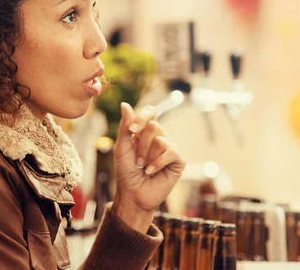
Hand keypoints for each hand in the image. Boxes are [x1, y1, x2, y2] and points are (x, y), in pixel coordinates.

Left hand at [111, 102, 184, 232]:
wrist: (133, 194)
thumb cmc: (126, 171)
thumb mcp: (121, 147)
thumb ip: (125, 126)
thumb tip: (124, 104)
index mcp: (145, 132)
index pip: (150, 112)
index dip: (142, 118)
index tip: (132, 131)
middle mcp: (159, 137)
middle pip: (154, 126)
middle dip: (141, 145)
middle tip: (137, 161)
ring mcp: (169, 149)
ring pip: (161, 140)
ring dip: (147, 157)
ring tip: (143, 168)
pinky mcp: (178, 161)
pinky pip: (170, 152)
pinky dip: (158, 163)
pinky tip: (151, 172)